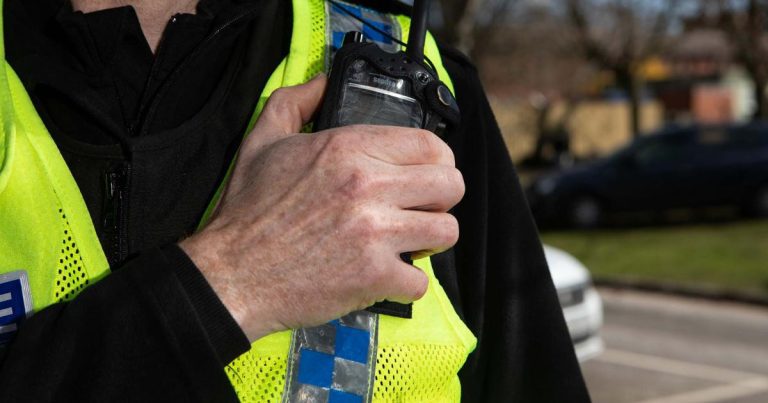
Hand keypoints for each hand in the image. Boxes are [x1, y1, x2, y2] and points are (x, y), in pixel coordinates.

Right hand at [179, 75, 464, 341]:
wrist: (232, 273)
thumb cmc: (248, 213)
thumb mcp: (264, 141)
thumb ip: (296, 102)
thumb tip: (321, 83)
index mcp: (347, 149)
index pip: (430, 144)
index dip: (437, 161)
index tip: (426, 174)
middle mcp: (367, 186)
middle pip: (451, 184)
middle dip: (442, 198)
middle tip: (421, 208)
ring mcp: (374, 233)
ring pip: (446, 231)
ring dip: (431, 239)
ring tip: (409, 241)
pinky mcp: (373, 276)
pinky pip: (420, 282)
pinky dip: (406, 283)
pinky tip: (387, 275)